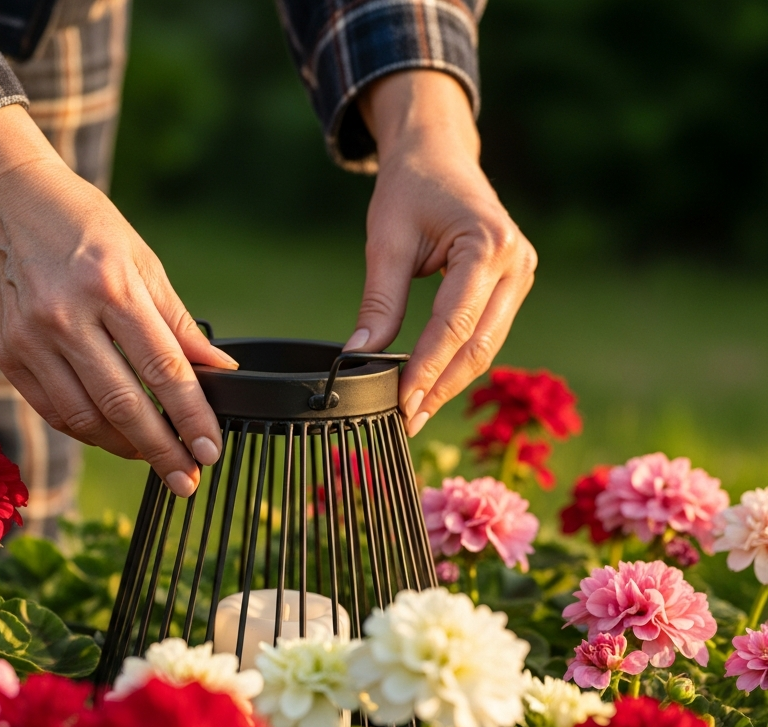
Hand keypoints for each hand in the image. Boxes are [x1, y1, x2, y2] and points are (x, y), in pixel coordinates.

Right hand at [0, 105, 235, 497]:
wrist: (1, 198)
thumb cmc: (81, 224)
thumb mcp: (141, 259)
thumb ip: (178, 321)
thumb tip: (219, 371)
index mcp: (109, 285)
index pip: (162, 368)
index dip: (191, 417)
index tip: (210, 452)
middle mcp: (65, 315)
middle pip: (123, 405)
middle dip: (161, 451)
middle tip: (187, 481)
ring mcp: (29, 339)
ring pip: (85, 419)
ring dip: (125, 448)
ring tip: (154, 457)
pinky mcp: (6, 354)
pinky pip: (53, 411)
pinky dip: (88, 431)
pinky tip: (114, 436)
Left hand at [346, 71, 536, 434]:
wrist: (438, 154)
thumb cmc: (409, 188)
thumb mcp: (386, 241)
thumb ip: (378, 303)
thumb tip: (358, 356)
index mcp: (488, 245)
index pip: (454, 324)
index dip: (426, 368)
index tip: (400, 403)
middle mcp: (516, 263)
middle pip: (478, 344)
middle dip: (440, 387)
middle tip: (406, 421)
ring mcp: (520, 276)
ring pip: (486, 346)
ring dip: (450, 382)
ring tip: (415, 412)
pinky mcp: (512, 286)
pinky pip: (486, 334)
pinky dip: (458, 363)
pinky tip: (432, 386)